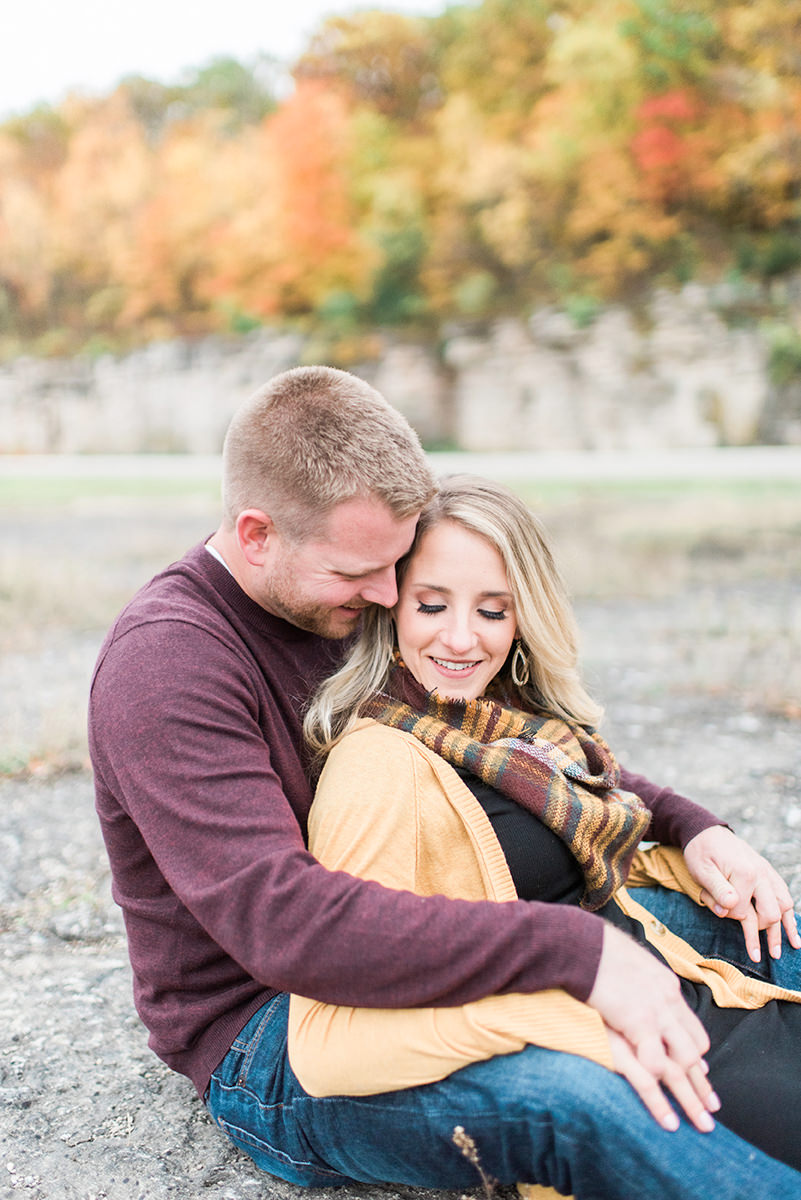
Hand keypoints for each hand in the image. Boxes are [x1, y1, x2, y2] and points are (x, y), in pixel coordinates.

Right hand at [588, 922, 714, 1130]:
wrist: (579, 942)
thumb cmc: (593, 949)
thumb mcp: (626, 962)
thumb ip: (639, 980)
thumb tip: (642, 988)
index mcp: (665, 985)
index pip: (691, 1026)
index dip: (696, 1053)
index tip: (701, 1072)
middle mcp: (667, 999)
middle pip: (694, 1048)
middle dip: (702, 1082)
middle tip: (712, 1107)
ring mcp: (655, 1011)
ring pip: (683, 1063)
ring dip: (692, 1097)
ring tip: (701, 1123)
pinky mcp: (637, 1022)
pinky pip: (655, 1067)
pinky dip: (661, 1095)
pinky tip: (666, 1116)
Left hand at [683, 826, 800, 961]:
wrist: (706, 831)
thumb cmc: (701, 852)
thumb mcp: (701, 870)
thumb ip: (716, 891)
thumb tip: (728, 910)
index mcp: (744, 873)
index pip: (743, 911)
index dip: (730, 917)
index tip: (718, 912)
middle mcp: (761, 873)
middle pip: (771, 912)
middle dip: (766, 934)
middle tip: (758, 955)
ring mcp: (767, 873)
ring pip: (784, 905)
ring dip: (785, 929)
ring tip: (784, 951)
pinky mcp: (768, 873)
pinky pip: (784, 895)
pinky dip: (789, 915)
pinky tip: (792, 933)